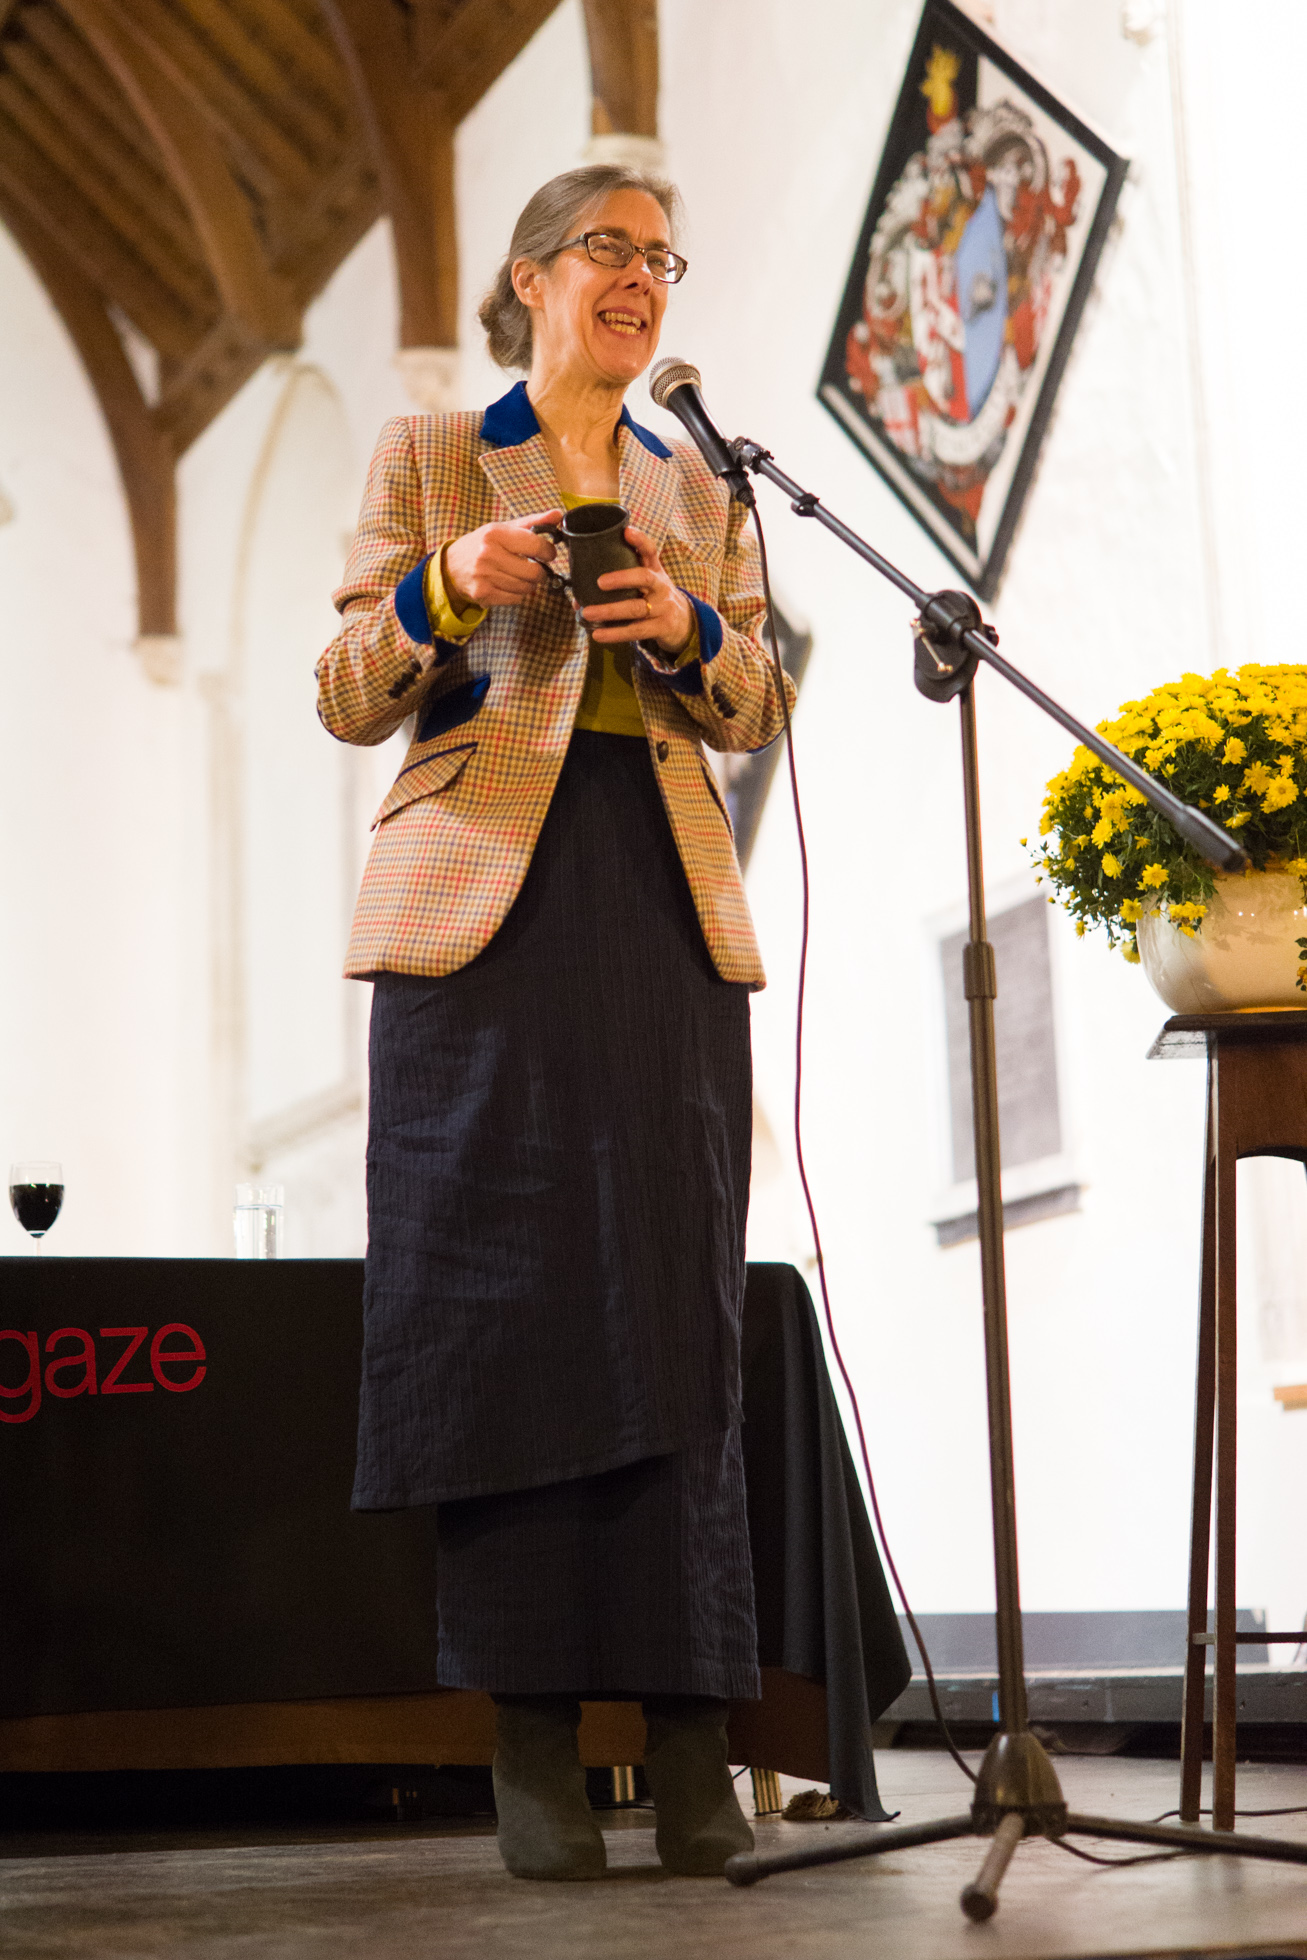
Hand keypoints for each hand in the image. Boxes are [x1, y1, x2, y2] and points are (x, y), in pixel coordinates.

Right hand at [443, 510, 561, 608]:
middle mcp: (488, 555)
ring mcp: (485, 576)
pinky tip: (509, 584)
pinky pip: (516, 599)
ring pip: (526, 588)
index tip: (547, 553)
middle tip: (536, 568)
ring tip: (520, 575)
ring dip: (529, 583)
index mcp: (495, 534)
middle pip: (534, 572)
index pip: (536, 545)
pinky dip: (518, 594)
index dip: (548, 551)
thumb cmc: (482, 545)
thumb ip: (533, 522)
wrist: (450, 567)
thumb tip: (558, 514)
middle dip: (541, 572)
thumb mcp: (503, 528)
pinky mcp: (484, 594)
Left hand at [583, 525, 693, 655]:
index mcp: (655, 570)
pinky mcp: (662, 627)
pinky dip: (616, 633)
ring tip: (587, 613)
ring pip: (636, 608)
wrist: (683, 622)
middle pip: (644, 578)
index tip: (626, 531)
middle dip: (622, 578)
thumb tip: (578, 593)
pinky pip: (637, 631)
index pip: (650, 551)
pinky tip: (598, 634)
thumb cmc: (654, 598)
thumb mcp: (647, 582)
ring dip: (610, 611)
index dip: (640, 540)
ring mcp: (663, 607)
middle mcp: (660, 586)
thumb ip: (621, 580)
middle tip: (599, 582)